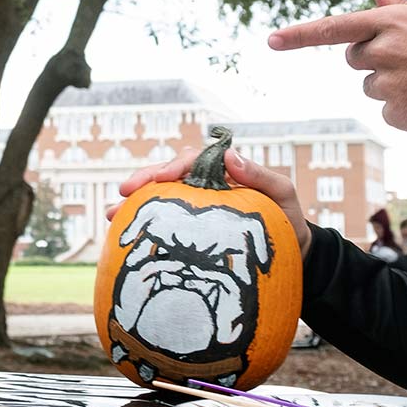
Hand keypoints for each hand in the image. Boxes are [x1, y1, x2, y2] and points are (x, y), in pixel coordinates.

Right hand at [116, 149, 313, 253]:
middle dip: (143, 183)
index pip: (191, 162)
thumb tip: (230, 156)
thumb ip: (260, 175)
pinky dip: (143, 227)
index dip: (170, 167)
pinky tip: (123, 235)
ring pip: (161, 199)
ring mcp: (197, 208)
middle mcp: (205, 186)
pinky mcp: (194, 230)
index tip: (156, 180)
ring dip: (135, 205)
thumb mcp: (282, 194)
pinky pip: (165, 224)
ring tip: (112, 216)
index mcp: (222, 172)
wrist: (294, 250)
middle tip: (123, 194)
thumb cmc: (289, 219)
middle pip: (168, 177)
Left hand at [269, 0, 406, 137]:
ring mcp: (389, 86)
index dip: (299, 34)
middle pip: (354, 58)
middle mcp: (384, 52)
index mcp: (393, 22)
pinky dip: (406, 107)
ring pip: (370, 86)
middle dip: (374, 58)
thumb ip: (402, 5)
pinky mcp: (397, 115)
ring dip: (392, 83)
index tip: (271, 40)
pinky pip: (388, 110)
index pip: (334, 27)